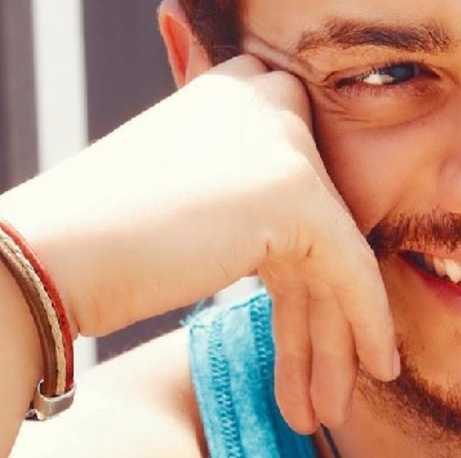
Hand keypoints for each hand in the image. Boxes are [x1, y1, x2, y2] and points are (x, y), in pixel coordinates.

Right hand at [0, 54, 397, 432]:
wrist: (52, 249)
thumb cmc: (102, 230)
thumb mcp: (189, 196)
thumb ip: (242, 198)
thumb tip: (287, 242)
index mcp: (236, 94)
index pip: (297, 176)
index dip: (307, 253)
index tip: (316, 311)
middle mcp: (265, 103)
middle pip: (317, 217)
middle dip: (323, 304)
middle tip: (331, 371)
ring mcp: (282, 142)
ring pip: (333, 249)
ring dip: (335, 331)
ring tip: (332, 399)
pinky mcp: (294, 190)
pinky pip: (348, 267)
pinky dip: (365, 321)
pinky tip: (376, 364)